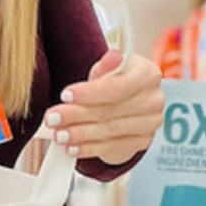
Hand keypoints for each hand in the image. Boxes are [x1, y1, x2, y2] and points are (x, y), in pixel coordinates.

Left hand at [43, 51, 164, 164]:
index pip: (118, 87)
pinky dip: (88, 148)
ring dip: (78, 134)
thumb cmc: (112, 83)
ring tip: (58, 134)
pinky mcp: (142, 142)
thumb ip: (105, 66)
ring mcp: (150, 123)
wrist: (123, 104)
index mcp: (147, 74)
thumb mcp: (105, 70)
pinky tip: (71, 147)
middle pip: (109, 111)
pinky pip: (111, 147)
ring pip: (108, 131)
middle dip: (76, 115)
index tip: (65, 95)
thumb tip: (112, 56)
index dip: (89, 93)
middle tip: (52, 118)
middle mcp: (154, 100)